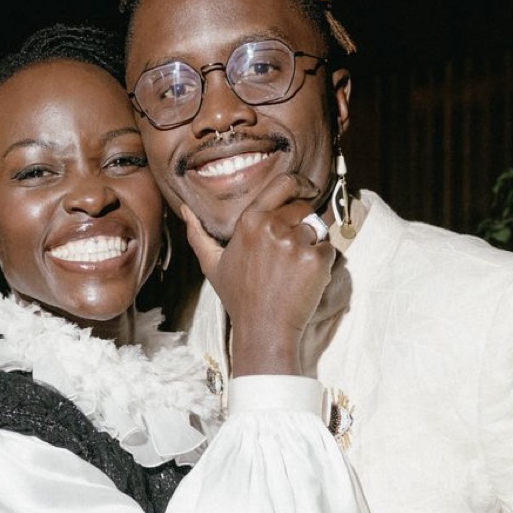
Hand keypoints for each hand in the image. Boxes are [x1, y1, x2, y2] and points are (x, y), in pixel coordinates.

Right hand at [178, 173, 335, 376]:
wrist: (264, 329)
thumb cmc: (239, 298)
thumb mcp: (212, 264)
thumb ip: (198, 234)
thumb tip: (184, 210)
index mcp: (250, 221)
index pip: (283, 184)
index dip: (300, 184)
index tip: (308, 190)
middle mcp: (272, 226)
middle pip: (304, 208)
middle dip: (304, 225)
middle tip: (292, 253)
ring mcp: (295, 242)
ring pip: (318, 230)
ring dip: (312, 246)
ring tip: (295, 271)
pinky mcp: (315, 259)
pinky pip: (329, 249)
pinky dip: (323, 264)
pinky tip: (304, 281)